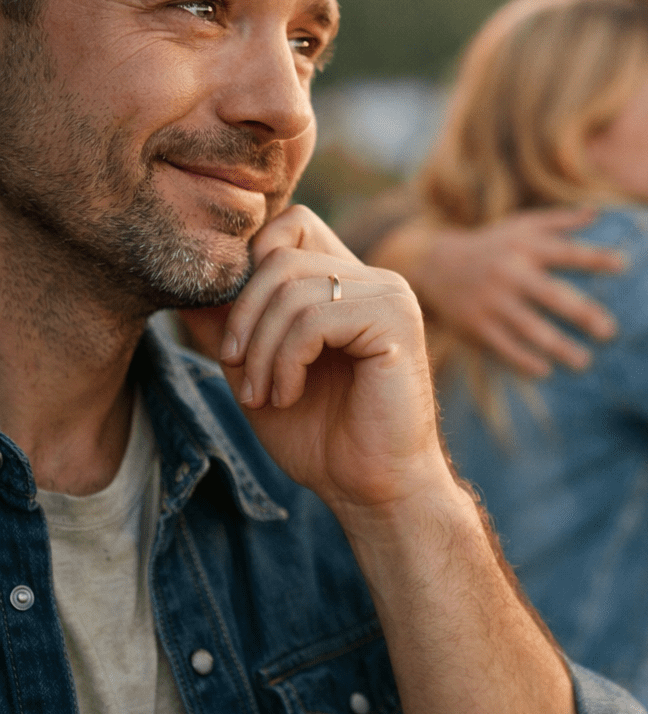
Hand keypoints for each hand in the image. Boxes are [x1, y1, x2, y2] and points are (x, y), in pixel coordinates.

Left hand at [218, 206, 448, 518]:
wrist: (371, 489)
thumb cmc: (321, 435)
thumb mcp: (257, 371)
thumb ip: (230, 326)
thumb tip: (185, 288)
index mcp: (349, 281)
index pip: (293, 224)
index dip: (251, 264)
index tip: (235, 333)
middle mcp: (374, 279)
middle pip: (282, 254)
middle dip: (243, 314)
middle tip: (236, 370)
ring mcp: (389, 296)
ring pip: (294, 286)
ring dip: (262, 349)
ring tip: (264, 395)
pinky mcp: (396, 322)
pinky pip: (316, 318)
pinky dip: (286, 360)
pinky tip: (289, 395)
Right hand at [390, 207, 624, 376]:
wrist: (434, 265)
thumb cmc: (491, 245)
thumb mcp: (519, 226)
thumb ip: (558, 221)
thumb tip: (597, 214)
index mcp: (523, 247)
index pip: (564, 252)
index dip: (593, 258)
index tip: (623, 264)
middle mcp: (509, 273)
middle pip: (551, 295)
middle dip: (581, 313)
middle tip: (610, 331)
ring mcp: (492, 301)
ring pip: (529, 327)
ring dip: (558, 347)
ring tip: (584, 362)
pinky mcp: (477, 325)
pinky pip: (504, 347)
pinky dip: (524, 360)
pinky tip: (546, 371)